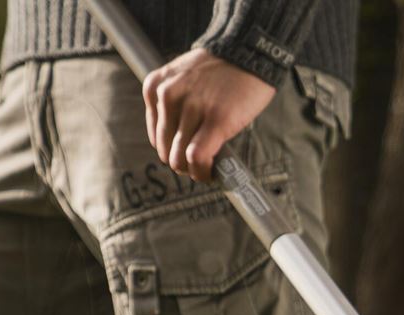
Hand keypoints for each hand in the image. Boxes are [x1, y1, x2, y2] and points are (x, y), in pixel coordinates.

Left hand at [143, 49, 275, 182]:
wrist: (248, 52)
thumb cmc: (220, 70)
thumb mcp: (181, 79)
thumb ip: (174, 105)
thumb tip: (177, 145)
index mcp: (155, 87)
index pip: (157, 137)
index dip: (173, 151)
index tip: (187, 156)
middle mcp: (168, 96)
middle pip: (167, 150)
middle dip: (183, 163)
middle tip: (199, 166)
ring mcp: (192, 108)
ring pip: (180, 157)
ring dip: (194, 170)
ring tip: (207, 170)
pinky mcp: (216, 120)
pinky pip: (198, 157)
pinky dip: (203, 171)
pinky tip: (211, 173)